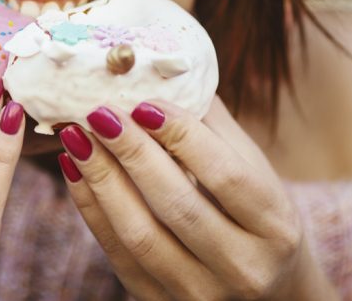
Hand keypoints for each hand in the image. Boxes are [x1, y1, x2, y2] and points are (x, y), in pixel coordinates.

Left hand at [57, 98, 336, 299]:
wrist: (267, 293)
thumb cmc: (256, 218)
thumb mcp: (256, 173)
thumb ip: (215, 128)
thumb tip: (164, 73)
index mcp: (276, 226)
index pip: (225, 176)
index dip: (181, 135)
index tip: (143, 101)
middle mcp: (245, 267)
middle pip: (178, 205)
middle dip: (132, 153)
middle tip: (97, 112)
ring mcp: (202, 293)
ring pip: (141, 235)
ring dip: (102, 180)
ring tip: (76, 136)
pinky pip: (118, 256)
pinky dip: (91, 210)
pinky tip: (76, 171)